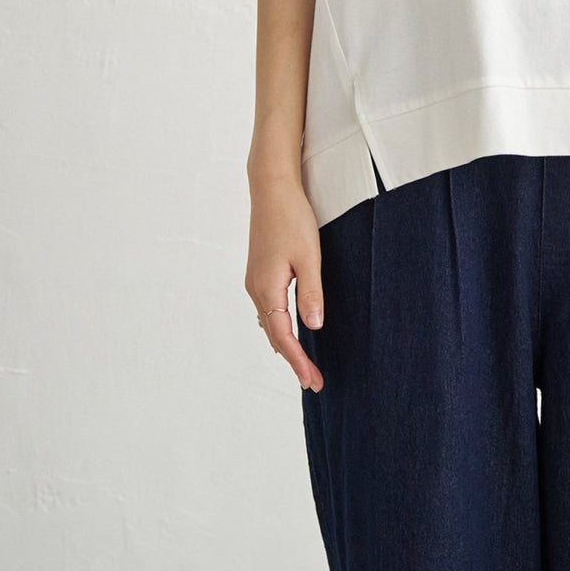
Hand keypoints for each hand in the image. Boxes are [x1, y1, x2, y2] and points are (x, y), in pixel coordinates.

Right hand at [245, 177, 325, 392]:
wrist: (271, 189)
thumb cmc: (292, 218)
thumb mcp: (309, 256)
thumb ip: (311, 292)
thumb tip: (312, 327)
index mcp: (267, 288)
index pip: (283, 337)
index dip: (298, 361)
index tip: (313, 381)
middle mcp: (256, 289)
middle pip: (274, 335)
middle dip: (293, 359)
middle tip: (314, 380)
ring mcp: (255, 280)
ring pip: (269, 323)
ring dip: (285, 344)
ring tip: (304, 363)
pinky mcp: (259, 272)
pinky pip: (268, 309)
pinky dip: (279, 326)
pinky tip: (290, 329)